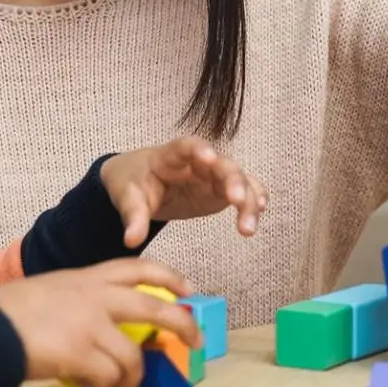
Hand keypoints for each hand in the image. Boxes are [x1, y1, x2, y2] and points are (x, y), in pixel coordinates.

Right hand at [0, 258, 199, 386]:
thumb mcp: (51, 292)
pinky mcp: (80, 352)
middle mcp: (93, 296)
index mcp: (85, 278)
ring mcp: (88, 324)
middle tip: (196, 340)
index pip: (137, 268)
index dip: (169, 277)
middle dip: (182, 324)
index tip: (188, 291)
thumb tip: (107, 329)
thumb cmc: (8, 312)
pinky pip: (111, 377)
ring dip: (132, 379)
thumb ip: (81, 302)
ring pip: (133, 357)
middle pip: (154, 306)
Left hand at [100, 136, 268, 247]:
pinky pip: (243, 190)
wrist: (139, 183)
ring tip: (247, 227)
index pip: (187, 146)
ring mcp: (213, 175)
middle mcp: (199, 161)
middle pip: (222, 164)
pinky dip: (253, 198)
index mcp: (171, 155)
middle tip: (237, 200)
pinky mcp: (221, 190)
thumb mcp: (127, 198)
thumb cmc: (133, 182)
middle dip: (233, 179)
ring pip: (238, 180)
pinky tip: (259, 211)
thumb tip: (131, 240)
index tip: (209, 157)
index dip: (199, 149)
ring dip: (247, 199)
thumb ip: (133, 217)